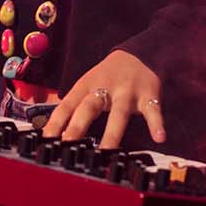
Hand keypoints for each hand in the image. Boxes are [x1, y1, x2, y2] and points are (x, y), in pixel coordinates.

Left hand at [41, 49, 166, 148]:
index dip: (55, 123)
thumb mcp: (86, 87)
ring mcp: (127, 92)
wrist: (138, 54)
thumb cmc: (106, 77)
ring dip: (113, 132)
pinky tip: (159, 137)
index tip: (46, 141)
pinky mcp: (149, 96)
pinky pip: (153, 111)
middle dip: (78, 127)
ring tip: (107, 151)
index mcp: (85, 87)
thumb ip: (72, 109)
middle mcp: (105, 88)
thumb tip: (51, 134)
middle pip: (89, 107)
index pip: (66, 106)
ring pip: (119, 113)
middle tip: (68, 145)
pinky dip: (156, 124)